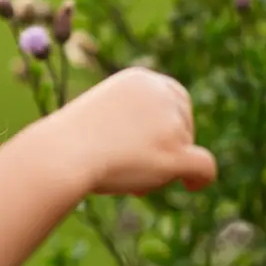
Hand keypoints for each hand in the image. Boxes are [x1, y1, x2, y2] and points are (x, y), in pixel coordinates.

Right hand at [46, 67, 215, 195]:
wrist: (61, 156)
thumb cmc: (72, 141)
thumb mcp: (104, 115)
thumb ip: (134, 119)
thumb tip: (164, 143)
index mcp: (142, 80)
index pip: (176, 100)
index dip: (168, 124)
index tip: (152, 142)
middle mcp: (162, 95)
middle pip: (184, 126)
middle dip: (167, 146)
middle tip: (135, 163)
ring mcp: (172, 124)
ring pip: (185, 151)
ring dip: (161, 167)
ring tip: (126, 173)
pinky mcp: (176, 152)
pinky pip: (204, 166)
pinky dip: (200, 177)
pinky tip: (192, 185)